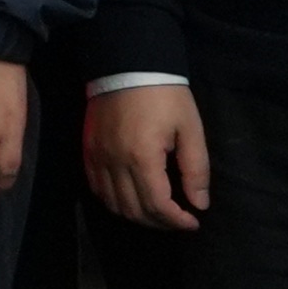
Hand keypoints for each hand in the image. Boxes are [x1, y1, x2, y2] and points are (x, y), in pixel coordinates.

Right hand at [85, 81, 206, 230]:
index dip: (177, 221)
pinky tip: (129, 199)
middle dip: (159, 223)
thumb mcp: (190, 129)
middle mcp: (115, 163)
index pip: (157, 205)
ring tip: (156, 213)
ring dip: (136, 215)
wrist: (126, 65)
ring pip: (112, 203)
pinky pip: (96, 188)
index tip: (193, 222)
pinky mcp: (87, 151)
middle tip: (178, 220)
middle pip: (134, 210)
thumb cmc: (165, 96)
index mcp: (142, 158)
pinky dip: (113, 201)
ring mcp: (97, 157)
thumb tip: (199, 204)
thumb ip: (195, 169)